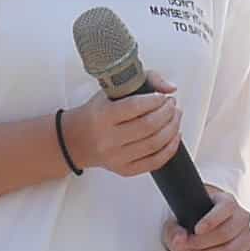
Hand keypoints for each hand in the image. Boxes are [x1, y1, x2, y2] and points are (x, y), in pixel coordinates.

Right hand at [59, 81, 183, 178]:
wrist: (74, 141)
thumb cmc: (94, 115)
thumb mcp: (109, 91)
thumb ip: (142, 80)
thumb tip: (169, 88)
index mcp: (102, 117)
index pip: (134, 107)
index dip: (155, 100)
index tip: (163, 96)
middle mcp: (108, 139)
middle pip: (148, 126)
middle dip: (167, 113)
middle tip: (171, 105)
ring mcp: (116, 157)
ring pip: (154, 144)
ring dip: (172, 128)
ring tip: (175, 117)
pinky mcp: (124, 170)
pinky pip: (154, 162)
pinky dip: (170, 149)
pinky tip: (174, 136)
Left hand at [165, 185, 249, 250]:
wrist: (198, 237)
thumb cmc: (191, 226)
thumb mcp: (176, 225)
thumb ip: (174, 231)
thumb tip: (180, 239)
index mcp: (227, 202)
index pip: (226, 207)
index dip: (211, 220)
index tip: (197, 229)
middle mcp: (241, 218)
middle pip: (226, 233)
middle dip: (202, 243)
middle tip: (187, 246)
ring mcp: (247, 237)